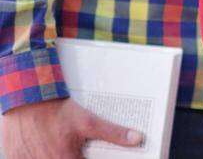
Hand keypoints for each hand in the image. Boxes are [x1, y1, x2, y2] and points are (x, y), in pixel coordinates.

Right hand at [1, 97, 142, 158]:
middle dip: (74, 155)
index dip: (90, 158)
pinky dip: (39, 153)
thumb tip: (137, 139)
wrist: (27, 100)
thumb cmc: (57, 110)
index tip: (86, 152)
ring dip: (55, 153)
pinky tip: (43, 144)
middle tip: (70, 144)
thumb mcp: (88, 121)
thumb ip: (113, 133)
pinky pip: (31, 158)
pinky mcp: (15, 158)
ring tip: (57, 141)